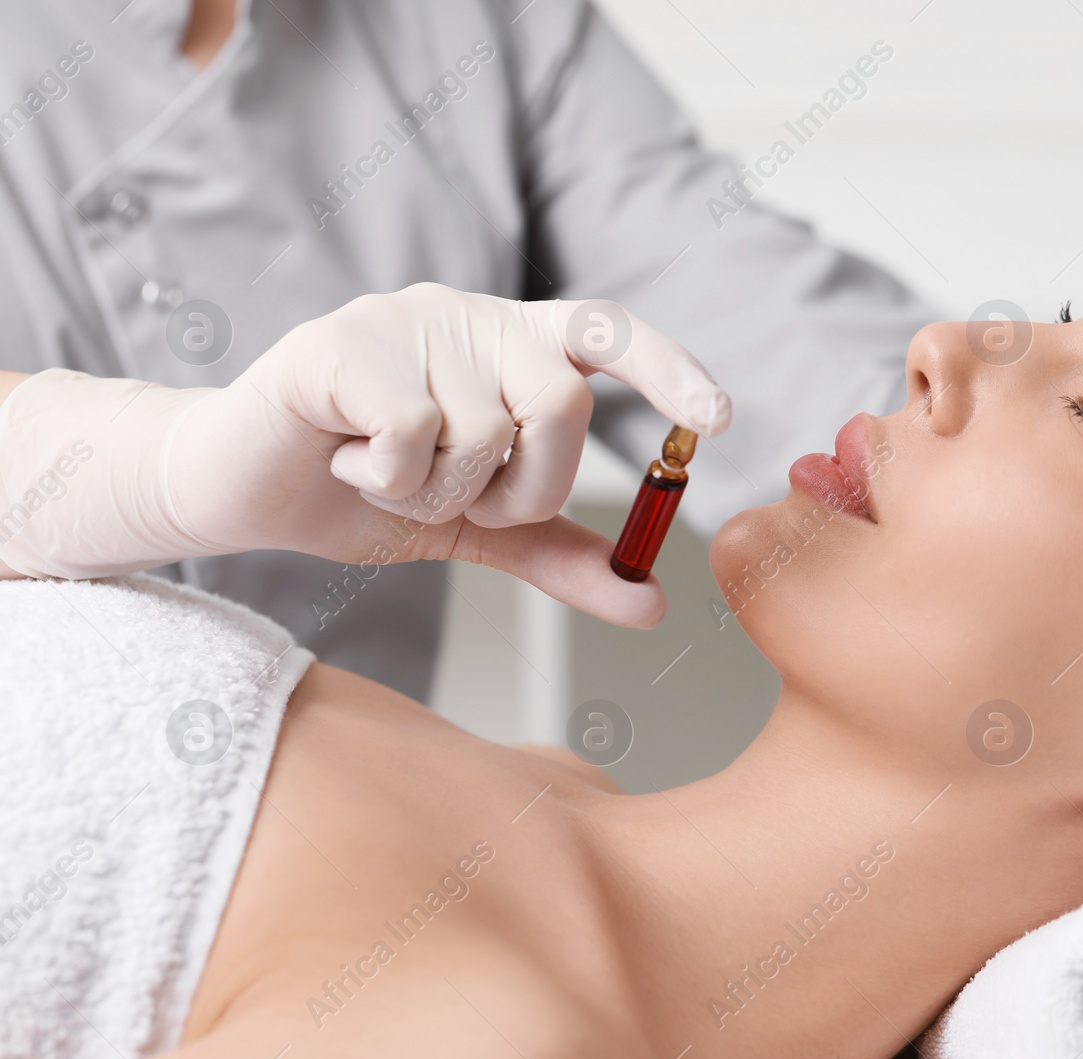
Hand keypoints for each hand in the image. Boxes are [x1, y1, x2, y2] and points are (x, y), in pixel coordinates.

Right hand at [0, 285, 730, 627]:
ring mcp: (404, 321)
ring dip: (441, 493)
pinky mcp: (337, 344)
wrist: (245, 489)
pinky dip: (390, 479)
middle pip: (560, 404)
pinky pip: (413, 433)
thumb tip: (652, 599)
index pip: (611, 334)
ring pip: (482, 432)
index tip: (718, 419)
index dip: (670, 369)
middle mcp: (470, 315)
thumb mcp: (478, 528)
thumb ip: (561, 554)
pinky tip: (349, 464)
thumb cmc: (369, 493)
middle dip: (525, 487)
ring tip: (389, 478)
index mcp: (514, 344)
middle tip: (460, 500)